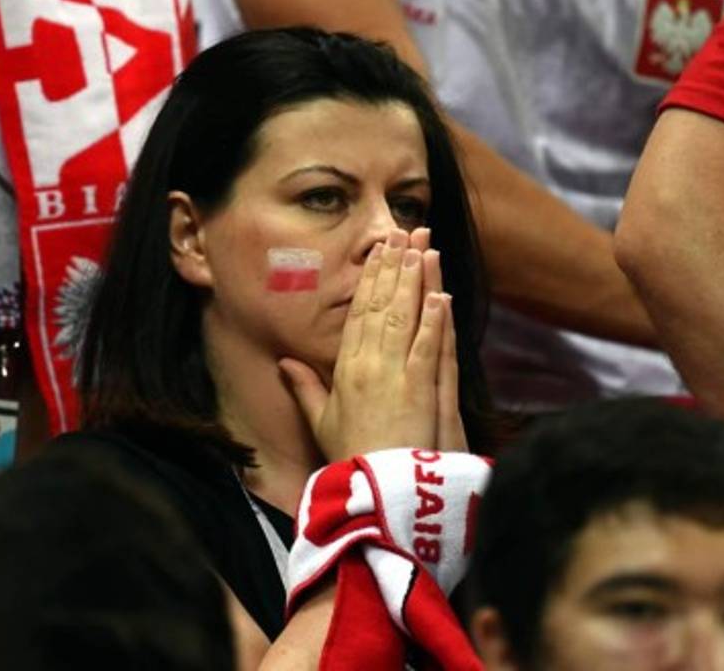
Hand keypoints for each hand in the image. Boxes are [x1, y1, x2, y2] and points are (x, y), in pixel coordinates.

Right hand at [280, 228, 462, 460]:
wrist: (374, 491)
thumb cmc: (351, 459)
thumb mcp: (321, 422)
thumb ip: (305, 388)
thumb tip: (284, 362)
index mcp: (345, 370)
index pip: (359, 314)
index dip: (370, 280)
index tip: (379, 253)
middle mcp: (368, 365)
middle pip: (382, 305)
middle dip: (394, 266)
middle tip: (403, 232)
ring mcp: (395, 376)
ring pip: (405, 317)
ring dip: (415, 280)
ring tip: (422, 247)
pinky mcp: (421, 390)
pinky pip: (427, 346)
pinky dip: (434, 319)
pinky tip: (440, 294)